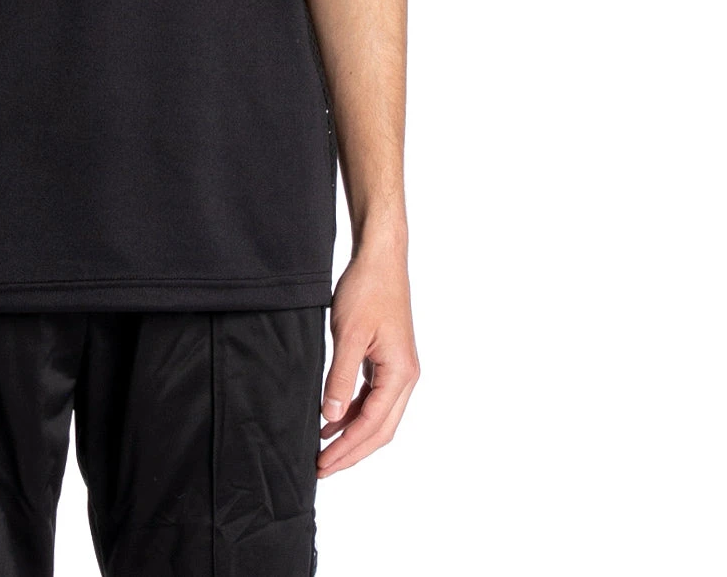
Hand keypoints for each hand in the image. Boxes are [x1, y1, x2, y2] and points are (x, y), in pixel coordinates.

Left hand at [317, 246, 419, 477]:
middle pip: (380, 429)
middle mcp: (405, 377)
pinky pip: (371, 397)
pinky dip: (353, 412)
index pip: (372, 425)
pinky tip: (331, 420)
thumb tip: (331, 417)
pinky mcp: (387, 360)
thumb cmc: (367, 290)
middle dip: (351, 451)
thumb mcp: (348, 335)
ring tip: (322, 450)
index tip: (323, 464)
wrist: (380, 259)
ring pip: (377, 416)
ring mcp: (398, 370)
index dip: (346, 448)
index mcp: (401, 374)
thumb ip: (339, 378)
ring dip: (351, 434)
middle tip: (321, 468)